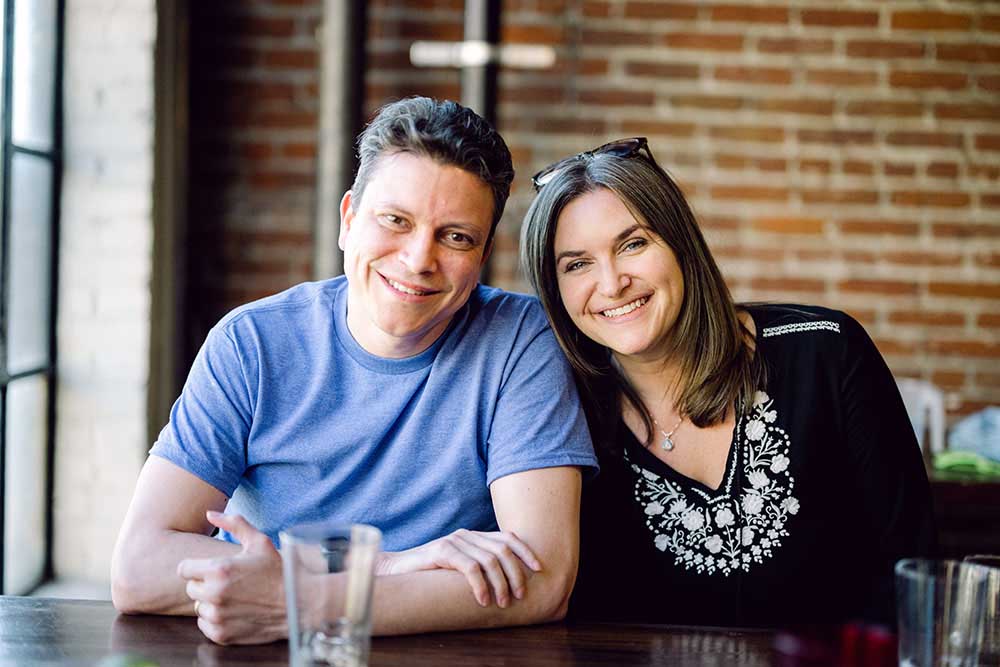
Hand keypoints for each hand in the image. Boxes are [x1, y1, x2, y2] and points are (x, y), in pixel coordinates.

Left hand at [177, 511, 285, 644]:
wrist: (297, 604)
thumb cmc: (278, 571)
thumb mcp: (259, 542)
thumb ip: (233, 524)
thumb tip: (209, 513)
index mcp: (219, 569)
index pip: (184, 569)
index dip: (198, 567)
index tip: (213, 569)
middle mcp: (214, 594)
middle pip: (191, 588)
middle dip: (206, 584)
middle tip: (229, 582)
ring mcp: (217, 616)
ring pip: (199, 607)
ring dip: (211, 602)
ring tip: (235, 597)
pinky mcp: (222, 634)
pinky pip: (205, 625)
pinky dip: (216, 619)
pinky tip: (236, 611)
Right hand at [376, 529, 541, 607]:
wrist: (396, 570)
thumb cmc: (430, 575)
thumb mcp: (459, 568)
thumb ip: (479, 567)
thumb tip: (509, 583)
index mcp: (474, 536)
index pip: (507, 538)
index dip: (526, 552)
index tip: (538, 569)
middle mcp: (466, 535)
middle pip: (503, 549)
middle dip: (516, 573)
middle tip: (519, 596)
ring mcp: (454, 540)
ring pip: (490, 560)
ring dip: (500, 583)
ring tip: (502, 602)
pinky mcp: (442, 550)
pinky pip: (470, 567)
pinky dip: (480, 586)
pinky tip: (482, 600)